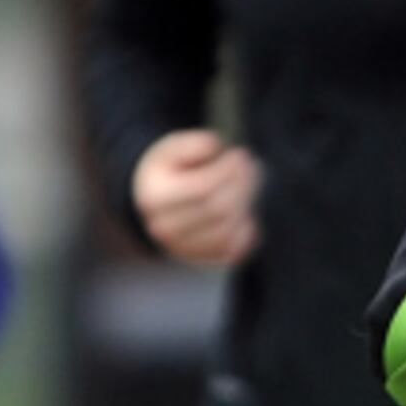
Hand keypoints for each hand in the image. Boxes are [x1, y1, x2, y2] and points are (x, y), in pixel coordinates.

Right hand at [132, 128, 260, 267]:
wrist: (157, 204)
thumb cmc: (169, 170)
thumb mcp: (172, 148)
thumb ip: (191, 144)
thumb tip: (213, 146)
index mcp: (154, 199)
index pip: (201, 189)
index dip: (227, 171)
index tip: (239, 155)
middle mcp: (164, 230)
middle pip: (217, 211)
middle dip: (241, 186)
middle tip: (251, 167)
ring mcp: (181, 249)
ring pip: (226, 233)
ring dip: (245, 207)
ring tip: (248, 186)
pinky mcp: (200, 261)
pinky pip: (231, 252)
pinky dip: (245, 234)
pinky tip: (244, 212)